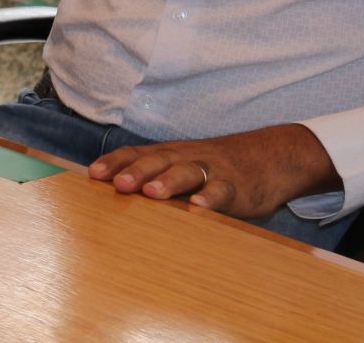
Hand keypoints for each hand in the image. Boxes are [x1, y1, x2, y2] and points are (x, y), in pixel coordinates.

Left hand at [86, 123, 339, 220]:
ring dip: (169, 181)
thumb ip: (157, 178)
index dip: (116, 162)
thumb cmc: (217, 167)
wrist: (270, 156)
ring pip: (188, 172)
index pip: (139, 153)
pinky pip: (222, 191)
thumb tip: (117, 195)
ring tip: (151, 193)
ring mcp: (212, 170)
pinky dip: (210, 199)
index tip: (92, 174)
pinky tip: (198, 209)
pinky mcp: (237, 186)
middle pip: (159, 160)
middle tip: (117, 184)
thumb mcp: (185, 166)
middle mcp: (188, 157)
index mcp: (171, 154)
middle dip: (136, 171)